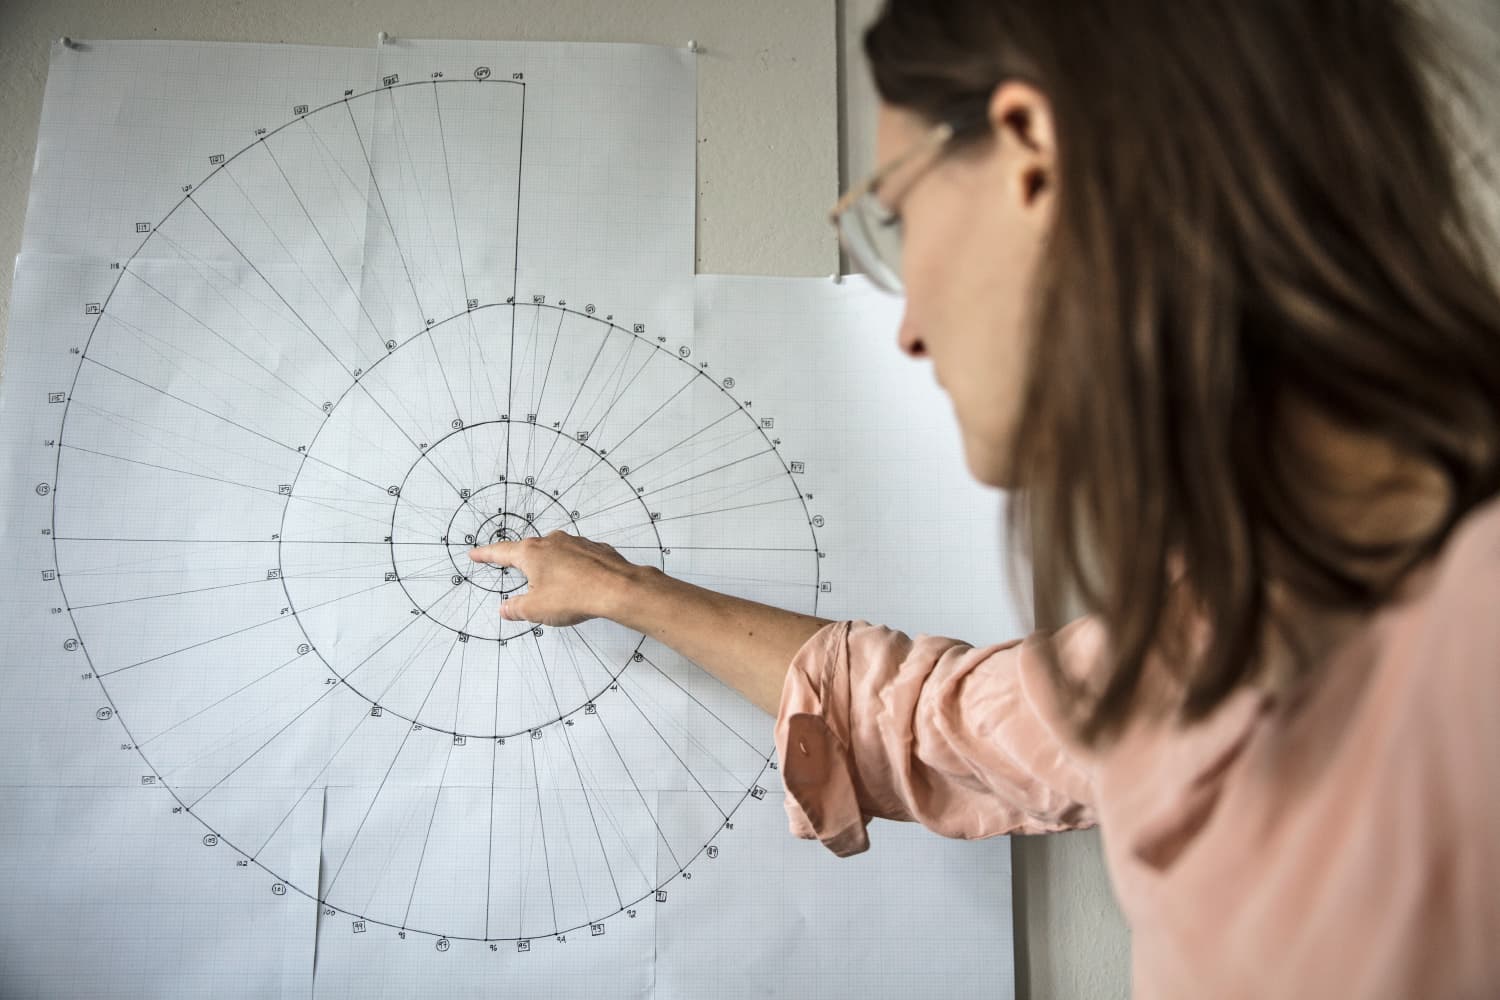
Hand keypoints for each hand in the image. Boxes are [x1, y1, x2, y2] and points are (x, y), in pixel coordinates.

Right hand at [467, 529, 639, 626]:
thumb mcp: (535, 609)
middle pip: (530, 553)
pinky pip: (579, 558)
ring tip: (558, 591)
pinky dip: (575, 571)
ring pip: (556, 555)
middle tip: (523, 580)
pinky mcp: (597, 549)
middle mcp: (552, 541)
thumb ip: (516, 608)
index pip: (500, 553)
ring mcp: (576, 542)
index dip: (485, 555)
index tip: (475, 554)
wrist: (617, 589)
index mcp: (531, 553)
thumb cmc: (574, 596)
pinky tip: (580, 585)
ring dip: (553, 570)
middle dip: (525, 567)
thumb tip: (505, 609)